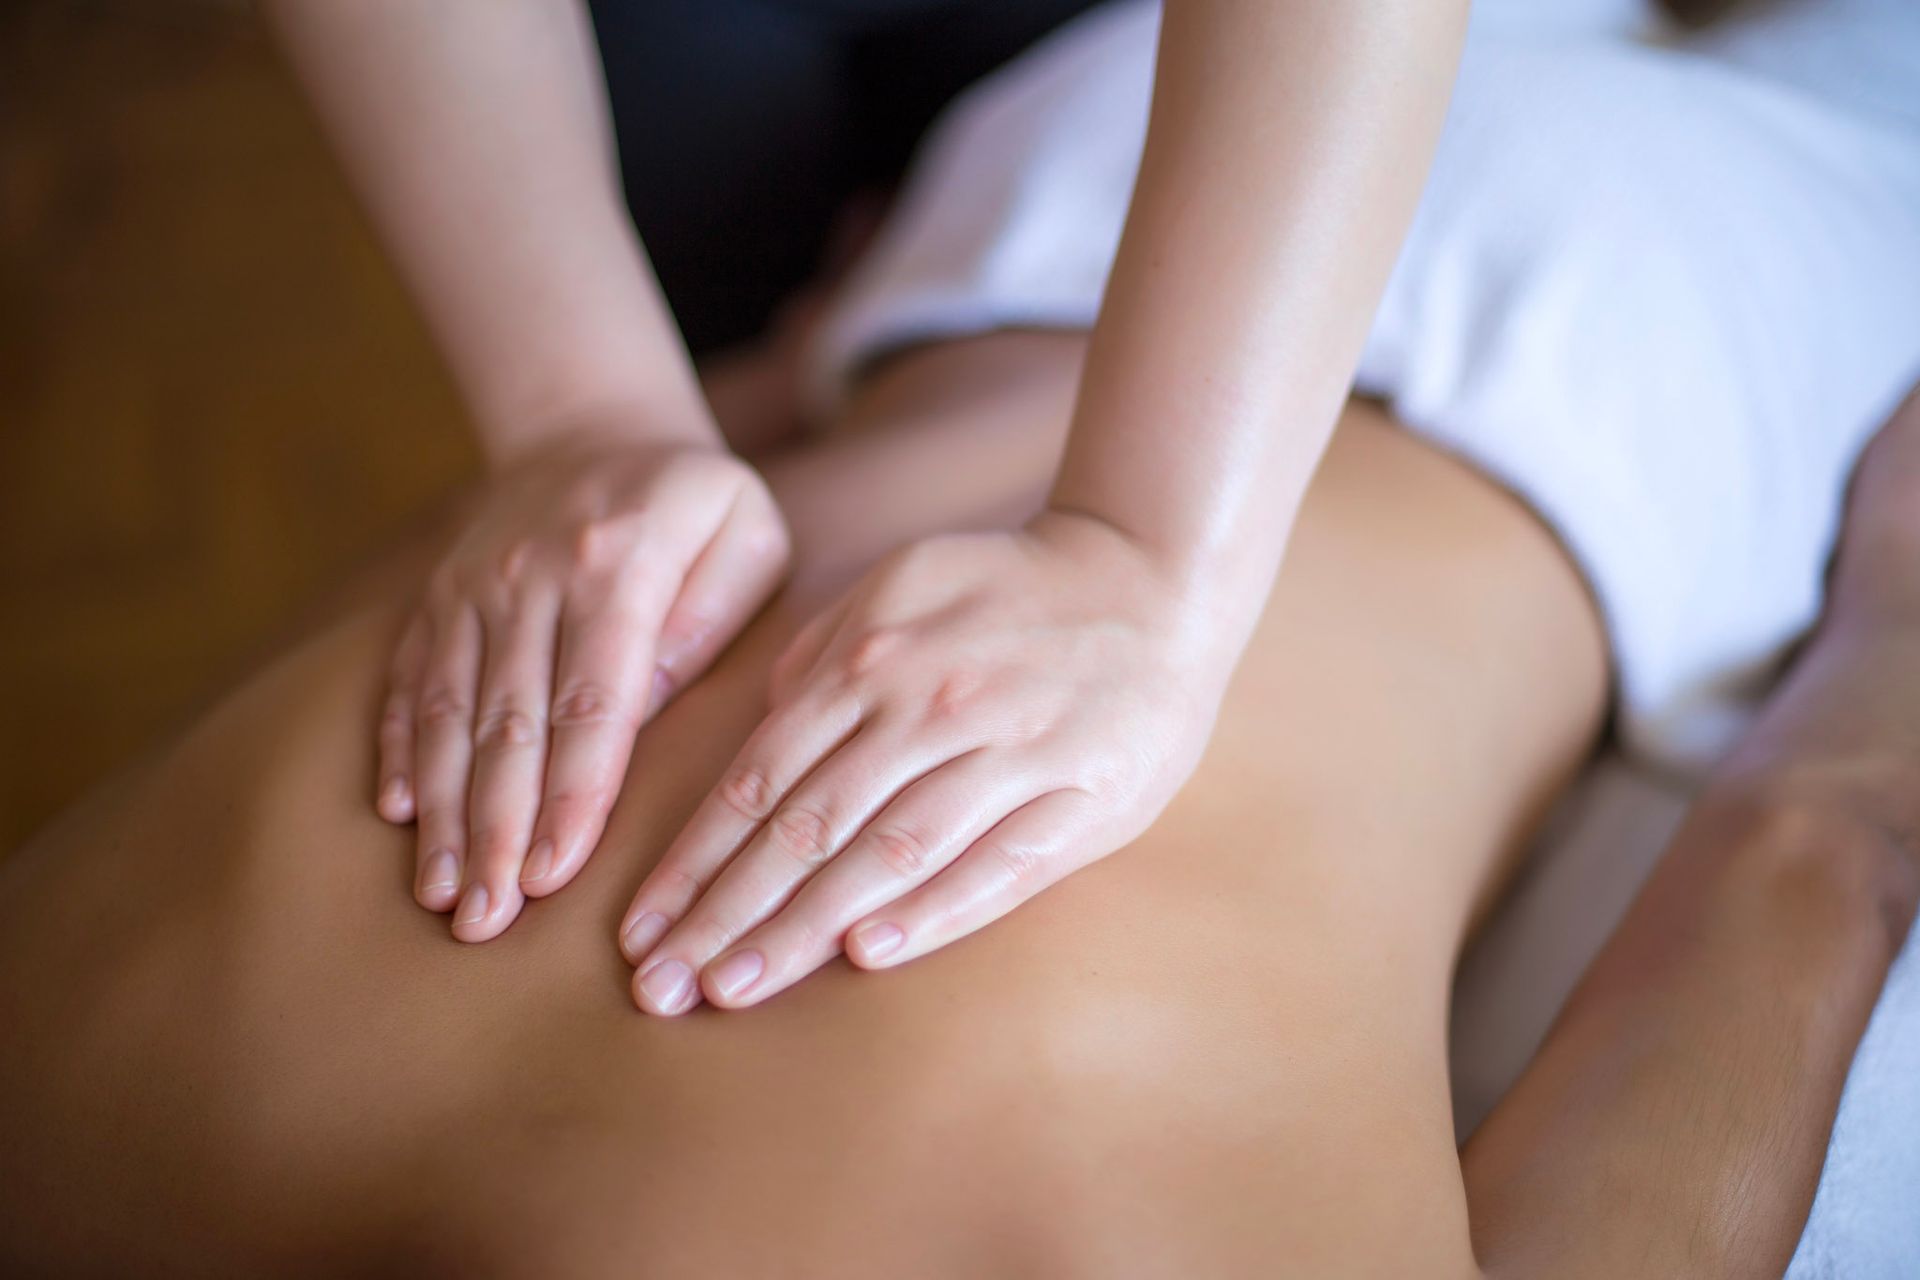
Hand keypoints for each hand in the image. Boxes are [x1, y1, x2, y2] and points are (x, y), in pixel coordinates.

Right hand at [379, 432, 788, 940]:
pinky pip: (413, 681)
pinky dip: (402, 749)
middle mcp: (529, 576)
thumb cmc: (697, 503)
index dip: (569, 793)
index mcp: (617, 563)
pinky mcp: (437, 598)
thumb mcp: (743, 535)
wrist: (594, 425)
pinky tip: (395, 817)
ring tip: (441, 893)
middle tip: (485, 920)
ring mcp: (471, 587)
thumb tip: (649, 711)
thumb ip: (709, 619)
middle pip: (508, 723)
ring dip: (443, 809)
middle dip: (494, 828)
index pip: (591, 700)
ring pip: (450, 713)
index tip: (552, 874)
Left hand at [616, 509, 1230, 1013]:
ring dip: (805, 927)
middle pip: (809, 827)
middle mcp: (930, 704)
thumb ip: (822, 655)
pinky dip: (931, 911)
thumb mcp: (901, 587)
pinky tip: (868, 954)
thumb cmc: (1008, 594)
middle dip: (727, 913)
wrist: (1152, 576)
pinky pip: (997, 864)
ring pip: (890, 853)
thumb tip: (760, 725)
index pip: (760, 778)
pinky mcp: (1082, 795)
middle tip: (665, 986)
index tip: (642, 929)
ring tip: (737, 987)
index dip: (696, 860)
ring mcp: (1010, 750)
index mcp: (872, 656)